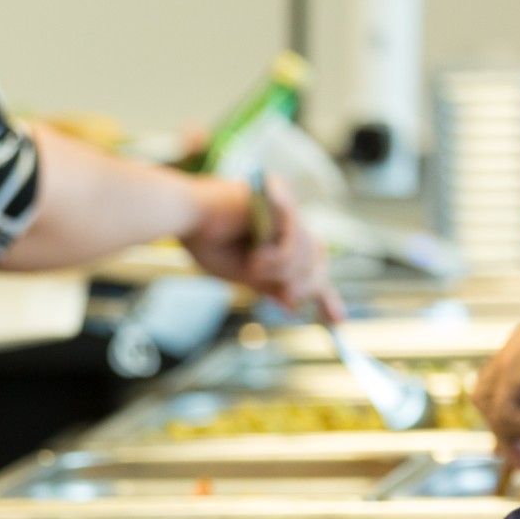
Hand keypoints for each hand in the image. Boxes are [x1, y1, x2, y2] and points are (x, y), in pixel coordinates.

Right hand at [179, 175, 337, 317]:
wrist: (181, 215)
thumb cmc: (203, 239)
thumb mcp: (242, 273)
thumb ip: (271, 285)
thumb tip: (296, 307)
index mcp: (279, 231)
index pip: (313, 261)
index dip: (326, 292)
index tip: (338, 320)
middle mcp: (287, 215)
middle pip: (317, 256)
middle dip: (308, 284)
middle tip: (290, 299)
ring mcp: (286, 204)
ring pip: (308, 253)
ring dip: (283, 271)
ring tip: (253, 270)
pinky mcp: (281, 198)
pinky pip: (295, 241)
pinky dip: (279, 258)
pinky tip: (256, 260)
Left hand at [473, 298, 519, 469]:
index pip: (502, 396)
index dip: (505, 424)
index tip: (510, 449)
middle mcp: (509, 361)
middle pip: (490, 406)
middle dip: (504, 437)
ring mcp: (505, 366)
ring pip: (492, 411)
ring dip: (511, 432)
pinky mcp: (509, 373)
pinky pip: (504, 411)